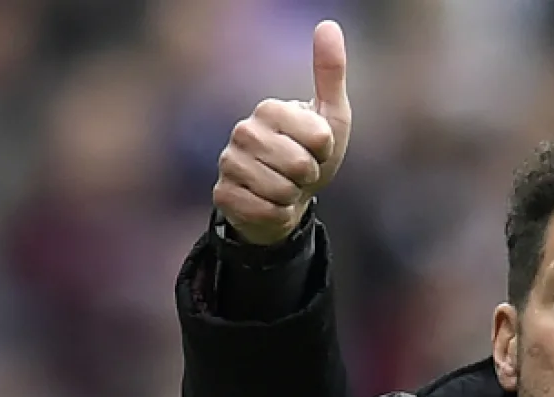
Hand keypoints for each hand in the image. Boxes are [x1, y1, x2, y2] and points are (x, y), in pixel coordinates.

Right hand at [213, 20, 351, 245]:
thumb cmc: (312, 155)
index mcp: (269, 109)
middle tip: (301, 172)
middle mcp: (243, 132)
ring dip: (293, 196)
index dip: (325, 150)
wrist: (290, 200)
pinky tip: (271, 204)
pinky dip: (277, 214)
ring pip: (280, 190)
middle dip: (310, 175)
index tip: (317, 148)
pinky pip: (264, 211)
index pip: (318, 137)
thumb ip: (330, 73)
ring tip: (286, 187)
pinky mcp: (222, 195)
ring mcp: (228, 163)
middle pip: (299, 165)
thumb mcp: (331, 117)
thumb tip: (328, 24)